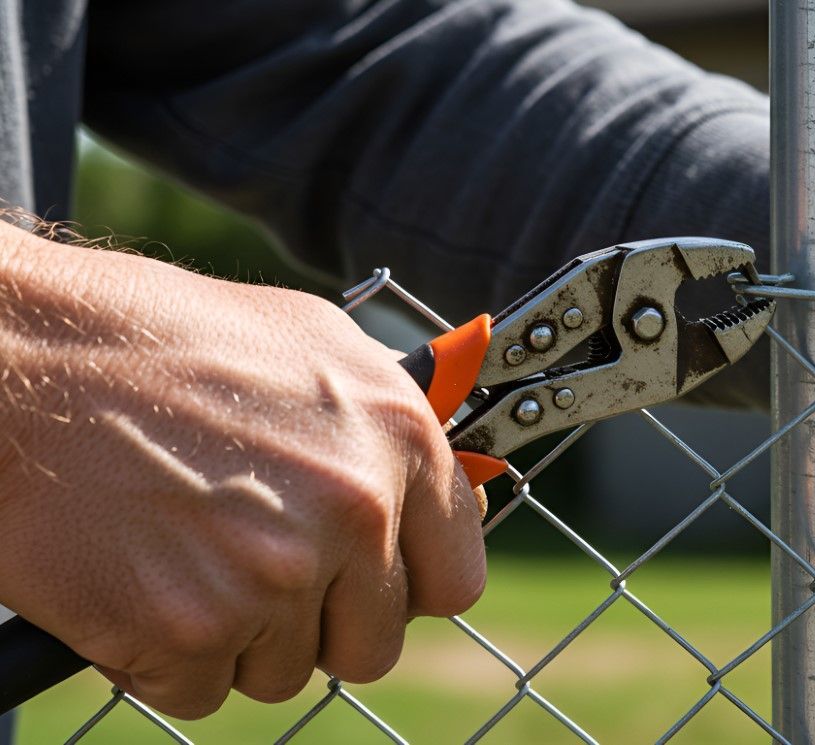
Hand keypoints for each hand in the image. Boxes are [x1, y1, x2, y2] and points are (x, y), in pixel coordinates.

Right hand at [0, 223, 484, 717]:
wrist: (25, 359)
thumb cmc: (162, 340)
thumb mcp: (313, 346)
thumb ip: (384, 432)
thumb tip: (429, 493)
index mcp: (400, 440)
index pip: (455, 582)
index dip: (404, 586)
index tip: (368, 580)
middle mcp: (354, 513)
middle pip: (372, 644)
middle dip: (320, 621)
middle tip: (257, 566)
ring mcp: (272, 578)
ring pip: (286, 670)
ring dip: (239, 634)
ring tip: (187, 550)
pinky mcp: (187, 631)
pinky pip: (203, 690)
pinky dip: (167, 657)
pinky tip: (141, 580)